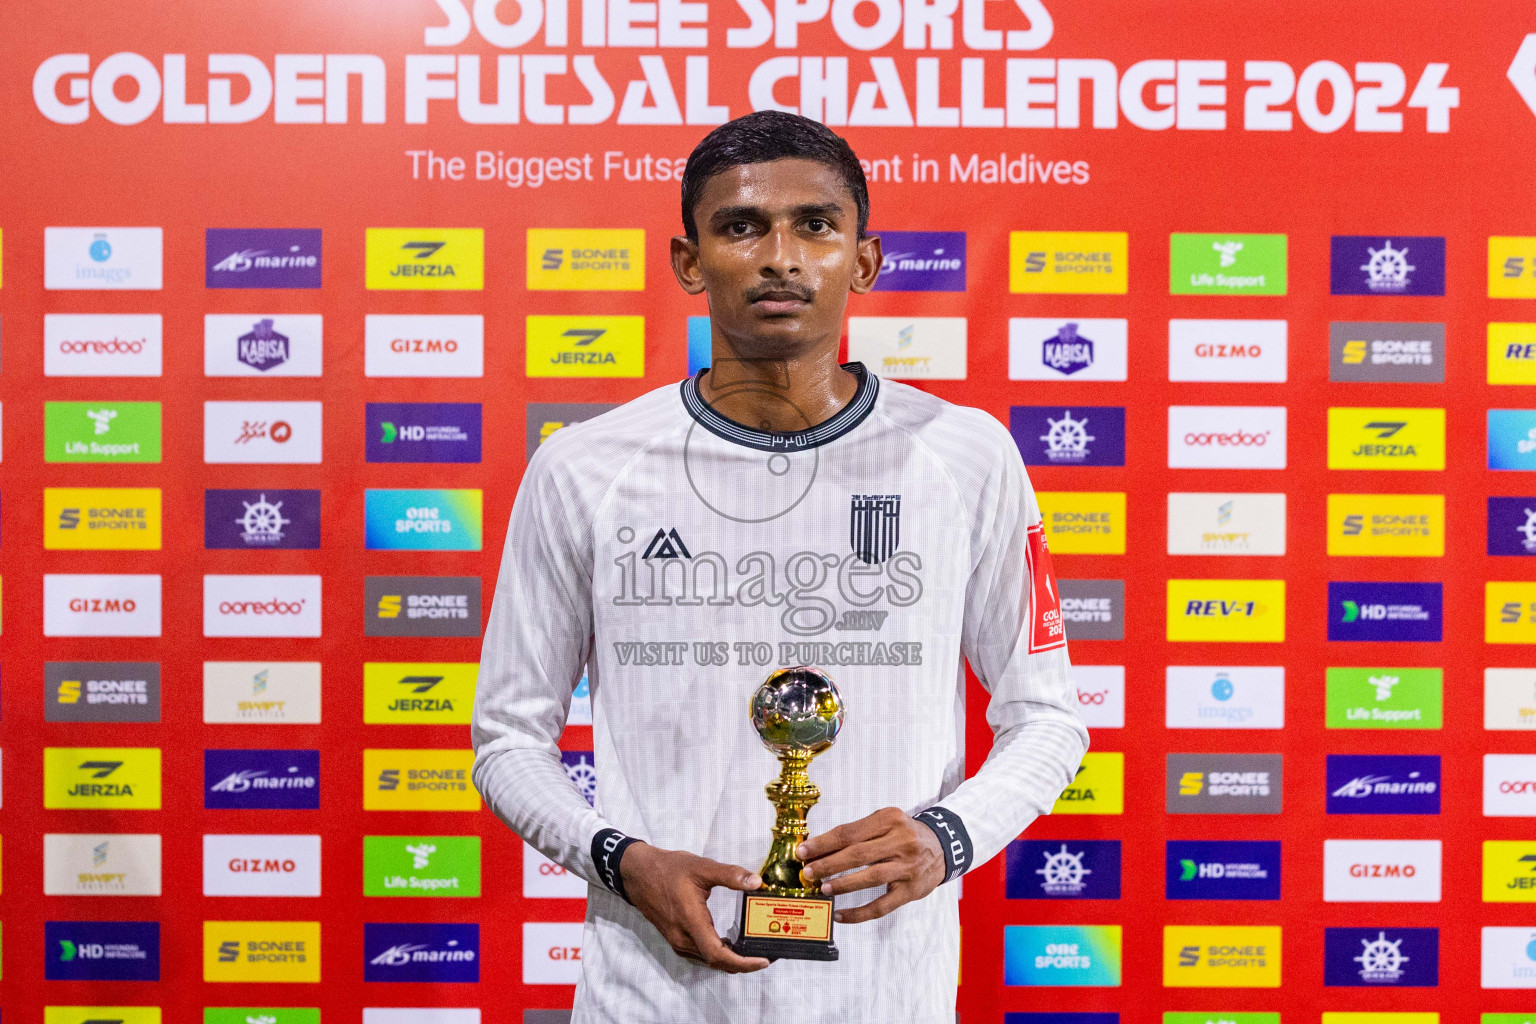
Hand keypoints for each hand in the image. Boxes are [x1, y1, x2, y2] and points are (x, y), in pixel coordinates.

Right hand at [619, 842, 771, 972]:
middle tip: (763, 956)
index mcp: (691, 920)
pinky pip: (699, 953)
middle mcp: (682, 937)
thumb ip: (730, 875)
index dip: (742, 963)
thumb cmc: (668, 869)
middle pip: (715, 961)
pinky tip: (727, 943)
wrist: (638, 873)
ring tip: (750, 950)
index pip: (717, 954)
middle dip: (741, 963)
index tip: (762, 961)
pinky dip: (716, 953)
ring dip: (728, 959)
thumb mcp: (701, 867)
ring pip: (706, 959)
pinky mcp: (674, 938)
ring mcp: (676, 940)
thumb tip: (757, 882)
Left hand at [797, 807, 944, 923]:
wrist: (943, 846)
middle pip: (858, 854)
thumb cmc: (904, 834)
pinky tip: (841, 915)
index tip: (803, 851)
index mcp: (889, 819)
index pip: (849, 832)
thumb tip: (819, 850)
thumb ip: (857, 833)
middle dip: (829, 864)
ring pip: (870, 877)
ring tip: (823, 889)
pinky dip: (859, 913)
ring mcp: (908, 867)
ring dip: (843, 884)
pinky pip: (882, 905)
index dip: (824, 843)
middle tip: (808, 872)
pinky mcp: (912, 890)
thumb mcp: (885, 822)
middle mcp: (901, 841)